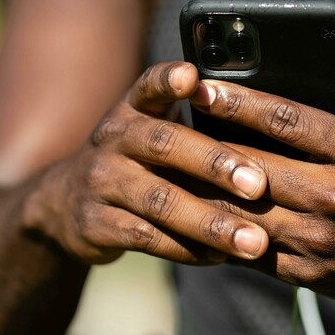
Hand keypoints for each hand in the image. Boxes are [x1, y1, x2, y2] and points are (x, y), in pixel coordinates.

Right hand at [21, 62, 270, 264]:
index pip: (149, 85)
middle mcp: (114, 139)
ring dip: (210, 222)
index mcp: (133, 109)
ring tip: (253, 240)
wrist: (64, 204)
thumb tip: (271, 127)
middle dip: (215, 163)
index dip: (167, 79)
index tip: (191, 77)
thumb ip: (195, 123)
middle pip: (164, 144)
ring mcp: (100, 182)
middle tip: (258, 185)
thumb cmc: (137, 161)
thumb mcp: (152, 131)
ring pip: (159, 201)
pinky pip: (146, 237)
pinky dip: (187, 249)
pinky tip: (220, 257)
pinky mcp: (93, 224)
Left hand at [189, 62, 334, 306]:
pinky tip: (199, 208)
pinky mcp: (310, 271)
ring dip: (206, 187)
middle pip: (254, 163)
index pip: (287, 120)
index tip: (203, 85)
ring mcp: (322, 238)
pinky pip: (253, 248)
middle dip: (209, 138)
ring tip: (173, 163)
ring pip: (244, 209)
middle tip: (174, 116)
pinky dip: (223, 229)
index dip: (238, 100)